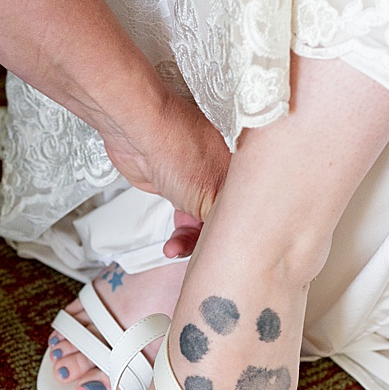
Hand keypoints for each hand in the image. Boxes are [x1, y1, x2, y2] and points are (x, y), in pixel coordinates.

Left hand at [101, 83, 229, 249]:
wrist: (137, 134)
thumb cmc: (177, 148)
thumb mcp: (213, 193)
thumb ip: (227, 218)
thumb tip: (240, 239)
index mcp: (243, 173)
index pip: (252, 212)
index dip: (244, 234)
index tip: (236, 251)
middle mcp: (225, 178)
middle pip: (229, 221)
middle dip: (215, 242)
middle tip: (205, 255)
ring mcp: (200, 183)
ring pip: (205, 225)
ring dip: (192, 243)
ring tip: (177, 250)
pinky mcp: (176, 189)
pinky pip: (184, 221)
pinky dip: (179, 237)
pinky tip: (172, 246)